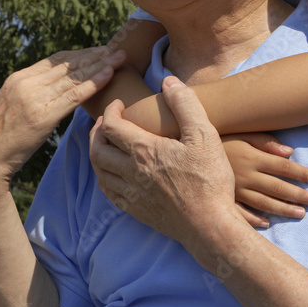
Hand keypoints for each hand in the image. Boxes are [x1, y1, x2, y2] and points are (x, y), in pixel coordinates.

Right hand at [0, 46, 124, 196]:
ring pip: (75, 76)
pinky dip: (95, 82)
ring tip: (120, 56)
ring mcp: (35, 98)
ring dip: (101, 64)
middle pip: (68, 63)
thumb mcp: (11, 108)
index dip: (80, 54)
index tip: (98, 51)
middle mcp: (26, 83)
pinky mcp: (43, 115)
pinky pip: (75, 94)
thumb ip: (30, 96)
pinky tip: (110, 74)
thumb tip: (51, 93)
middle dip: (94, 54)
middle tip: (115, 48)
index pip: (55, 60)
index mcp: (17, 79)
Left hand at [89, 76, 241, 247]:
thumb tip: (168, 81)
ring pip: (99, 171)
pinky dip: (104, 177)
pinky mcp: (135, 210)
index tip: (118, 104)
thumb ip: (186, 104)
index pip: (111, 126)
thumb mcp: (205, 136)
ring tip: (106, 144)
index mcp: (144, 151)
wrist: (210, 226)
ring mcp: (131, 194)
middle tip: (106, 122)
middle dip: (97, 131)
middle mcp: (130, 173)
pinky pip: (108, 192)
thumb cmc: (210, 180)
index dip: (110, 111)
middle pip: (97, 149)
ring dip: (97, 153)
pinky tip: (112, 173)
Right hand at [223, 134, 307, 227]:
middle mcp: (246, 175)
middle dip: (299, 195)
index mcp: (253, 157)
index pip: (283, 167)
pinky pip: (241, 213)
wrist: (188, 149)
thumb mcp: (242, 134)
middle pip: (278, 187)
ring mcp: (235, 190)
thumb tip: (289, 151)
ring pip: (264, 203)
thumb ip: (265, 141)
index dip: (302, 173)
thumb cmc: (220, 139)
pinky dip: (254, 220)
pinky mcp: (224, 199)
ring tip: (301, 214)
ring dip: (283, 209)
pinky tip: (267, 223)